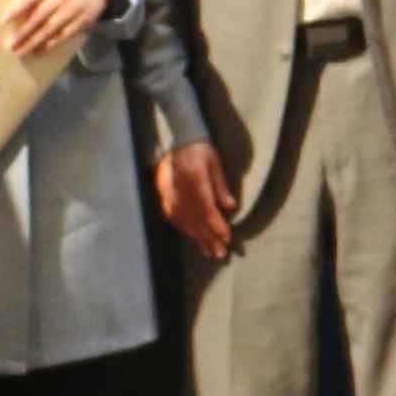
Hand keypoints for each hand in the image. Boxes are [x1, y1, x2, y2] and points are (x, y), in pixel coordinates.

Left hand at [2, 0, 109, 67]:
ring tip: (21, 52)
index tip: (2, 21)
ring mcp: (73, 9)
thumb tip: (12, 14)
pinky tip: (39, 51)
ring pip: (51, 28)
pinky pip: (65, 35)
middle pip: (40, 16)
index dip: (16, 8)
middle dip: (23, 32)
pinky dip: (51, 44)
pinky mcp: (83, 21)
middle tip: (9, 45)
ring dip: (35, 42)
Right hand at [152, 140, 239, 257]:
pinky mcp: (165, 198)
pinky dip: (185, 230)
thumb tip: (230, 207)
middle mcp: (180, 191)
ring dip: (198, 238)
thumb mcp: (214, 163)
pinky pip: (175, 218)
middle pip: (196, 219)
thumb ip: (221, 185)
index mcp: (194, 180)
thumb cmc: (200, 150)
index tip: (227, 238)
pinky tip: (193, 239)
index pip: (207, 209)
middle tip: (220, 254)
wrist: (176, 142)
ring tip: (209, 252)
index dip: (217, 226)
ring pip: (185, 222)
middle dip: (209, 238)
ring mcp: (170, 195)